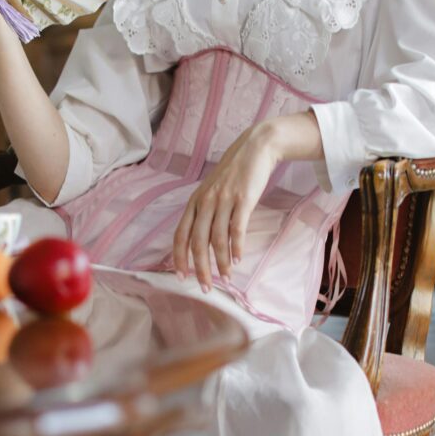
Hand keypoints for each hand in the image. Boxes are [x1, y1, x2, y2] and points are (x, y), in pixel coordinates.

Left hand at [172, 120, 281, 290]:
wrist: (255, 149)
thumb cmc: (234, 173)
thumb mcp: (212, 191)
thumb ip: (205, 213)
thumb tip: (204, 243)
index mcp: (194, 202)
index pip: (180, 235)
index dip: (179, 257)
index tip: (182, 277)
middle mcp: (205, 202)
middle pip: (198, 242)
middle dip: (201, 268)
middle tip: (206, 287)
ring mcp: (224, 200)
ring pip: (218, 239)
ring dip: (222, 262)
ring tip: (226, 278)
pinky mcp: (243, 199)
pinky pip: (237, 228)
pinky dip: (237, 247)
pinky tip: (238, 260)